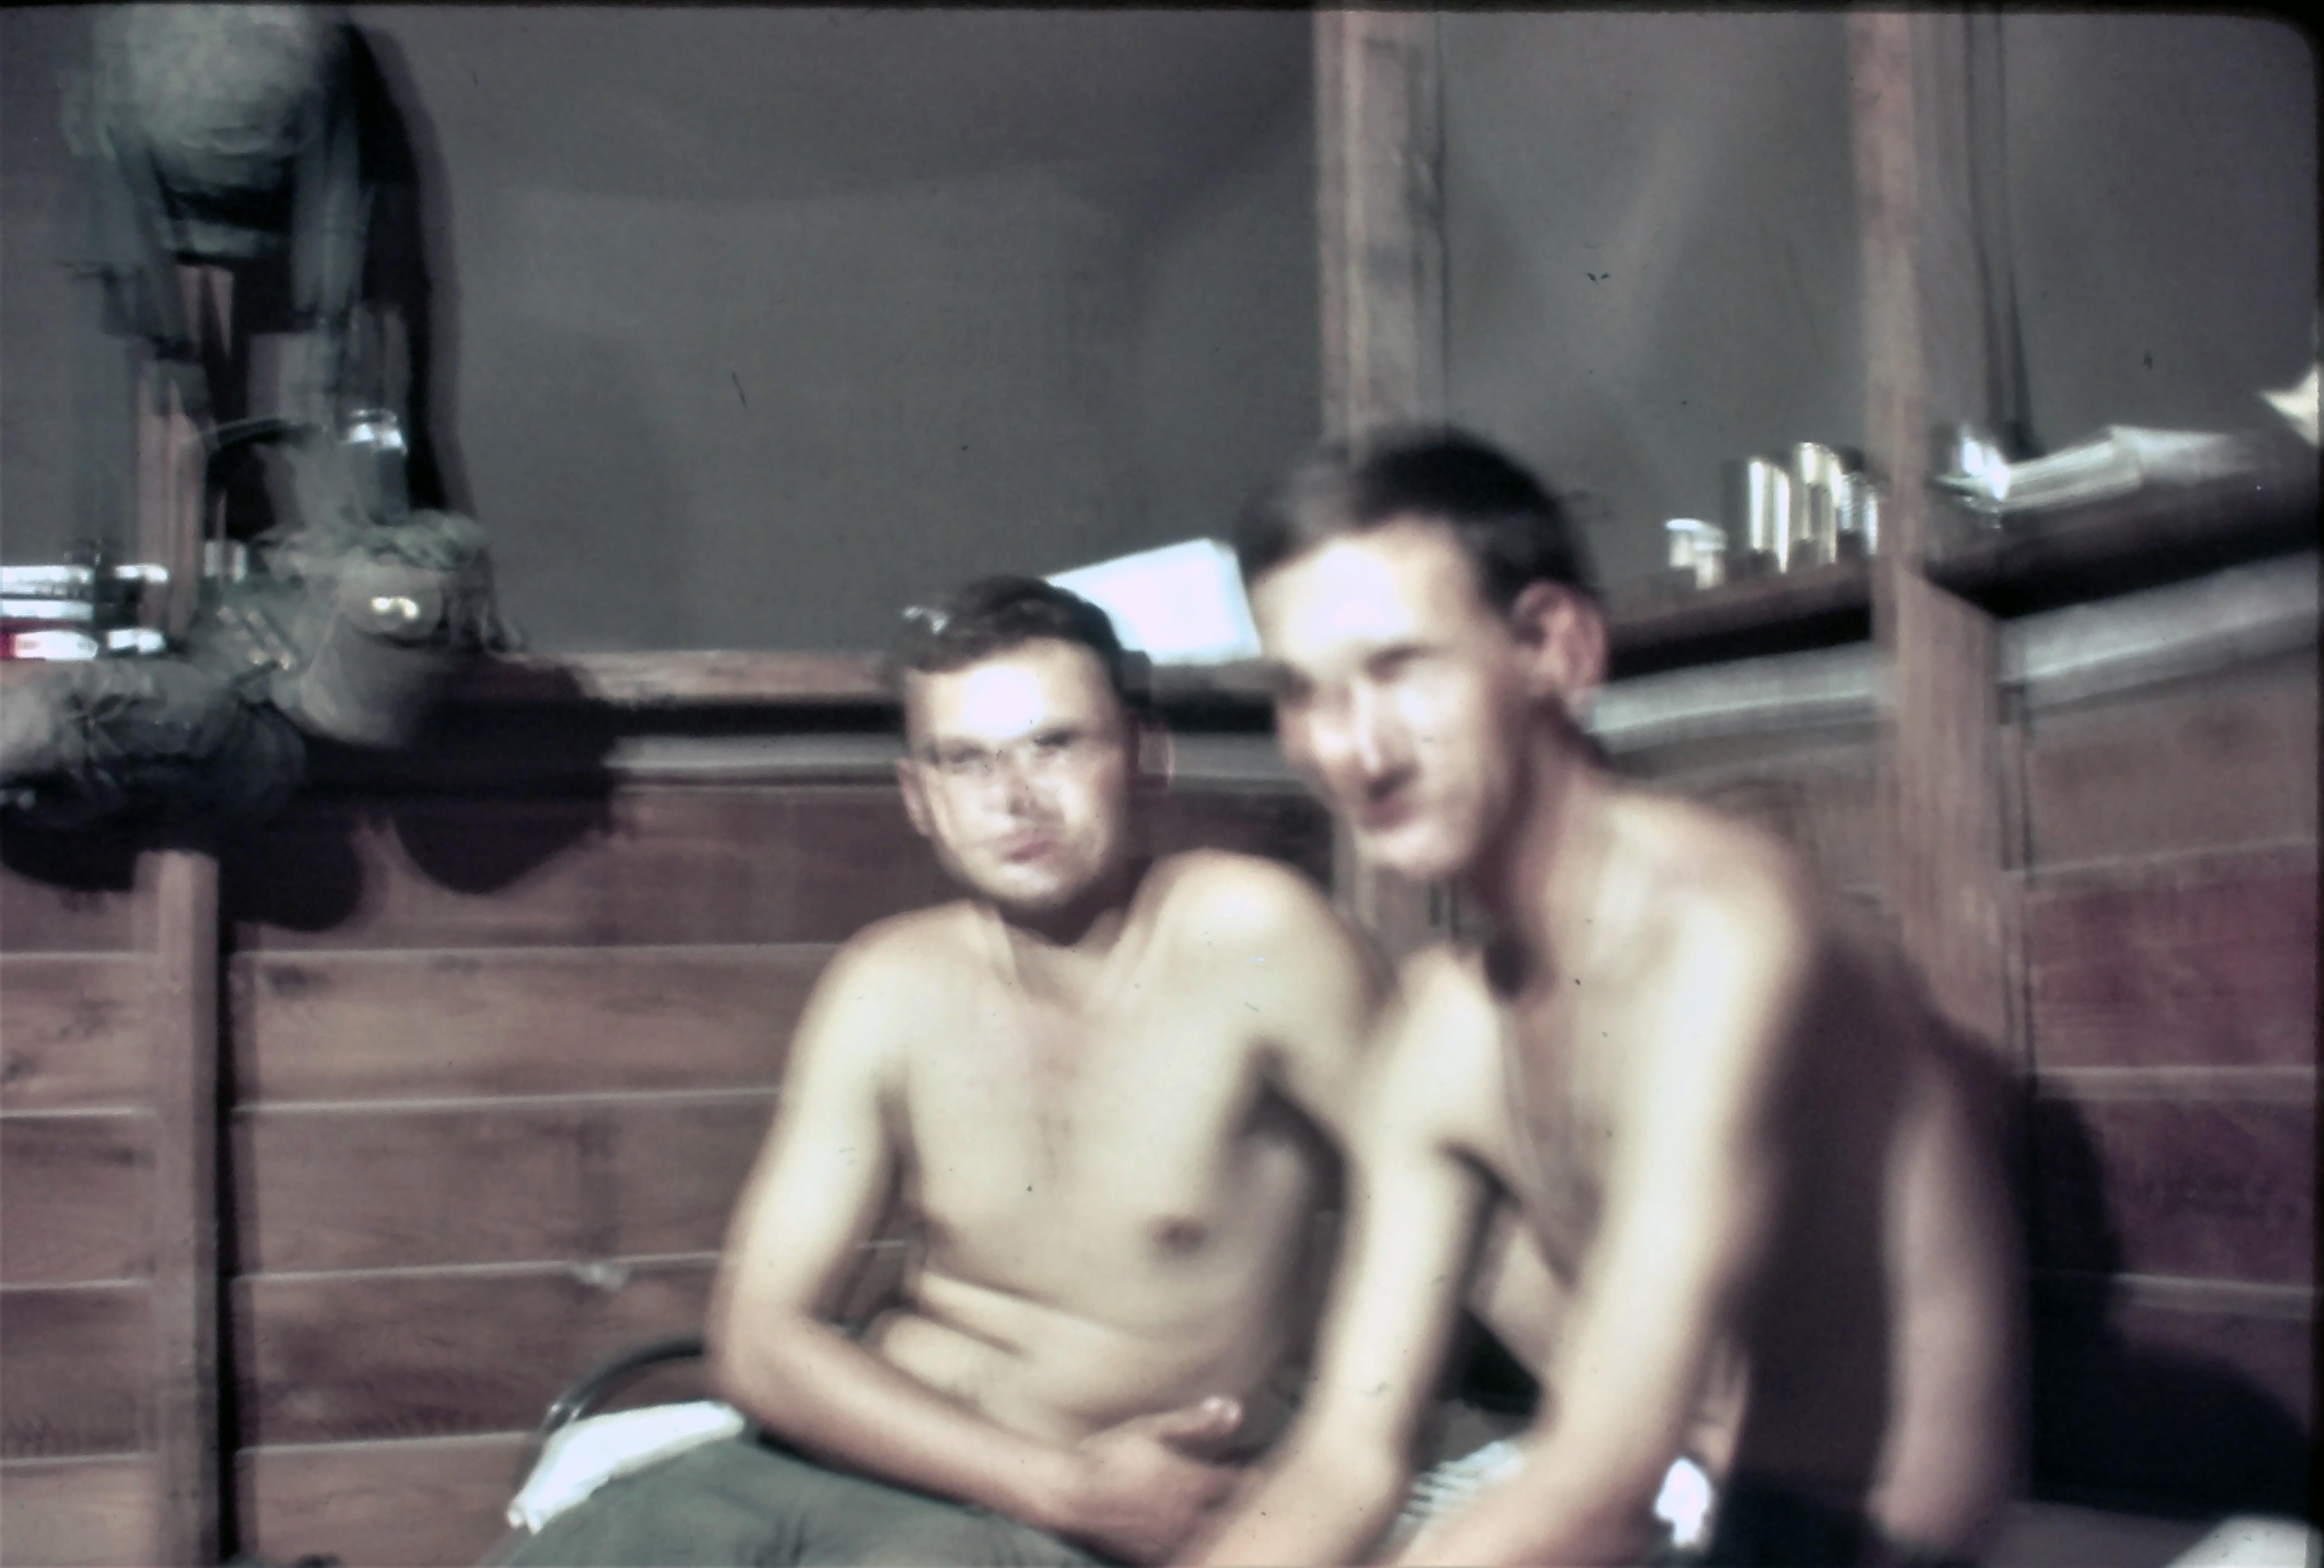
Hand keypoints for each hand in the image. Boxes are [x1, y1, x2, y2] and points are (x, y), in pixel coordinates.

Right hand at [1053, 1396, 1245, 1564]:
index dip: (1252, 1479)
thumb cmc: (1109, 1455)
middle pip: (1234, 1520)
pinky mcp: (1152, 1559)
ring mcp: (1172, 1543)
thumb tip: (1234, 1407)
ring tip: (1218, 1519)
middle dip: (1241, 1509)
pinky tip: (1186, 1535)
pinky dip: (1193, 1547)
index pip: (1244, 1486)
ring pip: (1212, 1542)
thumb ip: (1197, 1422)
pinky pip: (1186, 1557)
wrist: (1069, 1495)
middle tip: (1241, 1499)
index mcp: (1195, 1483)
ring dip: (1218, 1530)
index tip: (1250, 1472)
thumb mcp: (1153, 1429)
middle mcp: (1189, 1518)